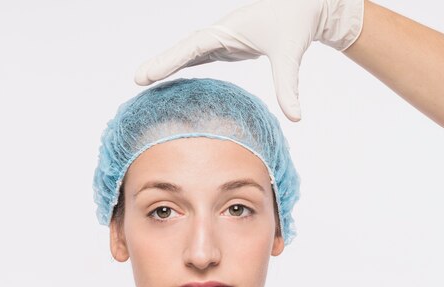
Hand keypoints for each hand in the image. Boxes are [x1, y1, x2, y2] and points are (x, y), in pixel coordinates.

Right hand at [134, 0, 363, 121]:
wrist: (306, 5)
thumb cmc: (296, 21)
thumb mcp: (289, 54)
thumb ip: (289, 86)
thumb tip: (295, 118)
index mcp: (227, 30)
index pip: (192, 47)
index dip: (169, 61)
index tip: (148, 74)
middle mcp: (220, 34)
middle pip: (183, 50)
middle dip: (161, 63)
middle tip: (137, 79)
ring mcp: (222, 40)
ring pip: (189, 53)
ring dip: (169, 64)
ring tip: (146, 80)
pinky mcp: (229, 46)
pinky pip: (200, 56)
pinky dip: (184, 65)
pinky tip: (174, 76)